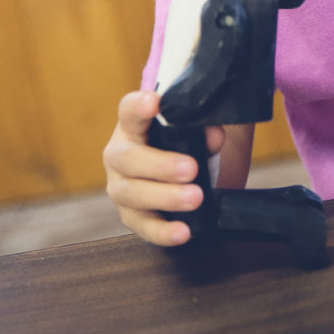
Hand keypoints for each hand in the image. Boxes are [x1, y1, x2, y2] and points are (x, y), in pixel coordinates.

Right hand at [103, 90, 224, 246]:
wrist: (184, 172)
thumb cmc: (186, 141)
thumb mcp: (198, 129)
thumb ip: (205, 127)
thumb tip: (214, 136)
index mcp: (133, 125)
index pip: (129, 110)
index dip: (138, 105)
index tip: (154, 102)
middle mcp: (119, 154)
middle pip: (127, 158)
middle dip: (160, 165)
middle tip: (191, 168)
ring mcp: (121, 187)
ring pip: (132, 194)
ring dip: (165, 197)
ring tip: (195, 198)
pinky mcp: (132, 217)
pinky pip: (143, 227)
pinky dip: (163, 231)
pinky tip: (183, 232)